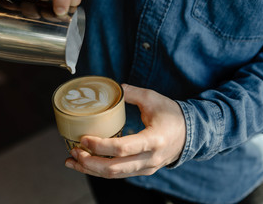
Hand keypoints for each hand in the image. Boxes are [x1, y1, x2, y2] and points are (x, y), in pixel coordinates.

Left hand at [65, 84, 185, 177]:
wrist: (190, 133)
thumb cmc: (172, 115)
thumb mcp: (154, 99)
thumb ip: (132, 93)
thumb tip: (114, 87)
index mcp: (154, 140)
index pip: (123, 148)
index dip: (101, 146)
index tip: (84, 139)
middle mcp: (150, 159)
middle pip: (115, 168)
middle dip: (90, 162)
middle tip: (74, 152)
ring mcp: (147, 168)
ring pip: (115, 175)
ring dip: (91, 169)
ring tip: (73, 161)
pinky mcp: (143, 170)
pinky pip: (120, 174)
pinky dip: (101, 170)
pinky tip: (88, 164)